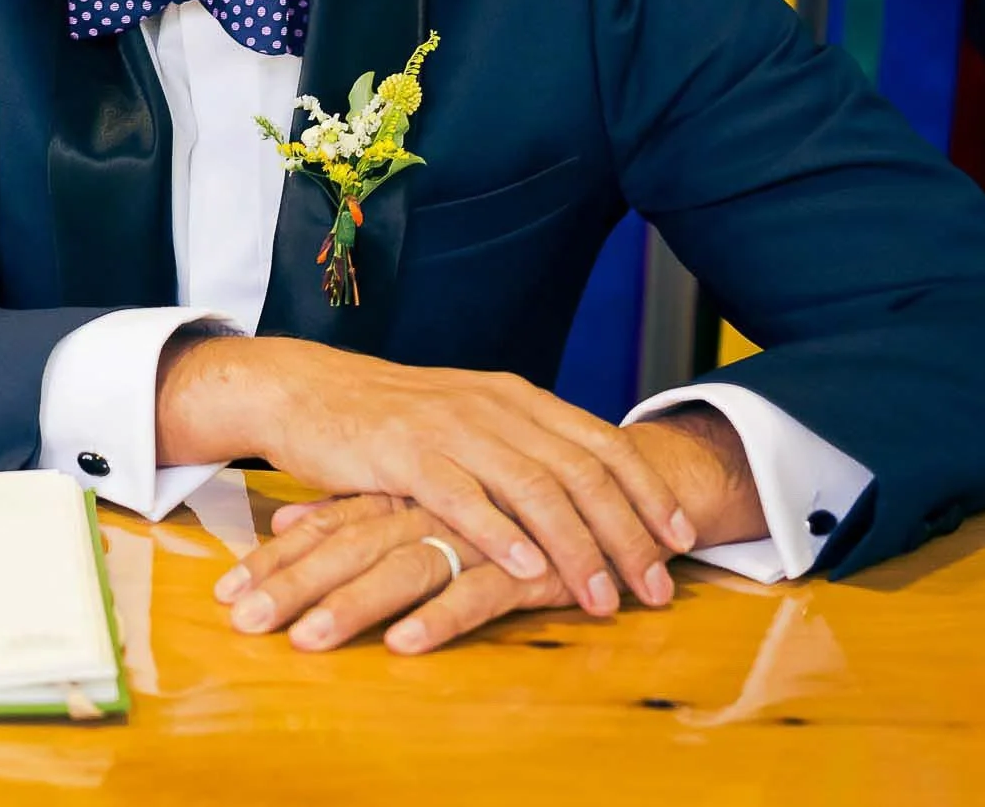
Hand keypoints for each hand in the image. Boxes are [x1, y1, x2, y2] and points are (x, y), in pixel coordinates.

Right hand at [159, 336, 695, 616]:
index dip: (647, 491)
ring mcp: (448, 428)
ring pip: (532, 487)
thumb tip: (584, 488)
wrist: (302, 389)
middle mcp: (491, 406)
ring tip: (602, 596)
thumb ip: (521, 445)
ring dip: (576, 546)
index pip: (601, 442)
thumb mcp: (466, 418)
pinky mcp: (401, 454)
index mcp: (514, 397)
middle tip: (655, 587)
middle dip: (627, 533)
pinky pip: (461, 496)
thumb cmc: (387, 415)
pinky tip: (525, 567)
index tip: (682, 539)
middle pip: (581, 471)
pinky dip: (498, 533)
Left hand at [213, 493, 600, 652]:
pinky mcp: (526, 563)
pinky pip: (477, 593)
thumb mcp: (419, 498)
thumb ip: (356, 508)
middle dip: (292, 588)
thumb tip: (284, 524)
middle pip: (348, 548)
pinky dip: (439, 617)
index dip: (275, 563)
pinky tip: (403, 643)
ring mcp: (476, 533)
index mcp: (401, 492)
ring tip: (307, 641)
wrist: (608, 479)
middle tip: (243, 624)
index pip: (324, 528)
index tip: (224, 598)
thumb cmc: (500, 500)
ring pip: (402, 568)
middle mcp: (430, 507)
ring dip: (351, 606)